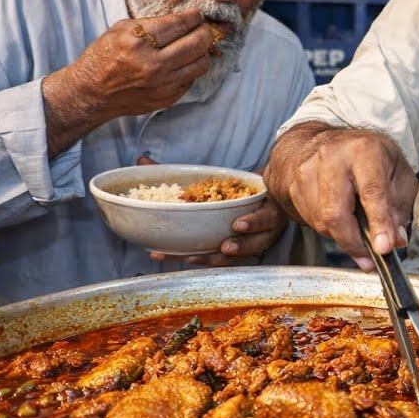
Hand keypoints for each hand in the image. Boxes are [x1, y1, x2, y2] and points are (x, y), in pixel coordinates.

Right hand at [73, 9, 216, 118]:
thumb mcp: (120, 30)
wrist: (91, 92)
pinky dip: (191, 68)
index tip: (196, 15)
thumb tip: (183, 19)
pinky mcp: (168, 97)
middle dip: (204, 31)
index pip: (180, 24)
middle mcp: (153, 64)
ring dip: (203, 51)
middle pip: (197, 43)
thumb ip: (152, 23)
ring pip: (201, 63)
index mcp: (138, 42)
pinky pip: (192, 78)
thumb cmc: (104, 57)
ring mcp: (163, 83)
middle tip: (202, 28)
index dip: (194, 17)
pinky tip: (182, 62)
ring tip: (195, 45)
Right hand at [138, 154, 290, 265]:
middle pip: (227, 257)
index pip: (201, 254)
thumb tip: (141, 159)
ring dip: (236, 245)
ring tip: (222, 244)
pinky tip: (241, 223)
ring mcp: (264, 229)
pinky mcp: (277, 212)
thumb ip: (173, 173)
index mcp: (224, 237)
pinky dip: (255, 224)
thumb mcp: (203, 180)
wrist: (274, 169)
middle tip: (191, 257)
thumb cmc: (235, 183)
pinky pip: (267, 223)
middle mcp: (246, 239)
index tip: (157, 254)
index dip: (177, 256)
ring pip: (252, 245)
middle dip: (208, 259)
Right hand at [264, 128, 417, 270]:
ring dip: (342, 237)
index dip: (378, 223)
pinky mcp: (293, 185)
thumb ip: (399, 209)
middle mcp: (332, 157)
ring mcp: (307, 171)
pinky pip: (310, 221)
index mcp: (364, 150)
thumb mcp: (398, 174)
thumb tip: (395, 241)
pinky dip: (328, 229)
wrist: (331, 142)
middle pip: (336, 212)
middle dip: (353, 242)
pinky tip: (340, 219)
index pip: (372, 192)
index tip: (383, 248)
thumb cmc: (370, 158)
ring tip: (357, 232)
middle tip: (369, 258)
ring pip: (322, 221)